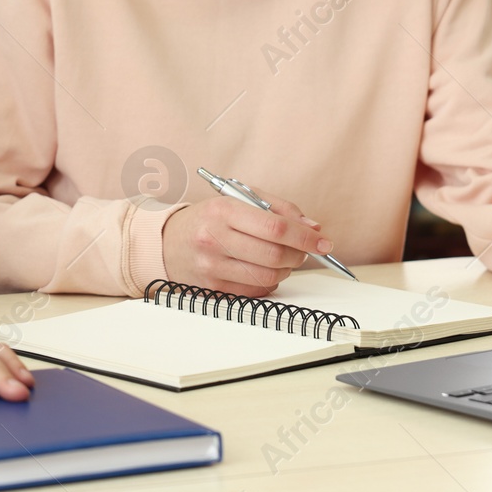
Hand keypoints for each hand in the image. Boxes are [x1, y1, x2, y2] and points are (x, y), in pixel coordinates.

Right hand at [161, 189, 329, 296]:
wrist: (167, 242)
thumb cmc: (208, 219)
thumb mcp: (237, 200)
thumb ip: (278, 208)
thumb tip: (313, 227)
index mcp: (222, 210)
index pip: (276, 227)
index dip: (305, 237)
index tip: (323, 241)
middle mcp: (214, 238)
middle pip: (275, 254)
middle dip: (299, 254)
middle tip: (303, 250)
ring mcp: (212, 266)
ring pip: (268, 275)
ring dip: (286, 269)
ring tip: (282, 259)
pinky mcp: (213, 288)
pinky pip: (256, 290)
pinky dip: (269, 281)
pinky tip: (262, 270)